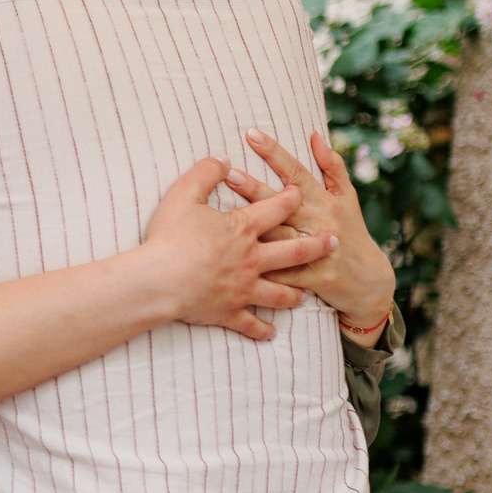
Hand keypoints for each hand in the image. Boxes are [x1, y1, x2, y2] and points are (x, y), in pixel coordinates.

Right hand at [137, 159, 334, 340]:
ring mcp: (244, 288)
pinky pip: (252, 323)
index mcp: (243, 229)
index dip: (291, 198)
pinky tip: (271, 332)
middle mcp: (252, 260)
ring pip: (280, 292)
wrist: (158, 281)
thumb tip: (223, 161)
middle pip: (294, 252)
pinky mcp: (229, 312)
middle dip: (317, 246)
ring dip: (295, 293)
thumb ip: (205, 173)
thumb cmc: (169, 237)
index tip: (300, 193)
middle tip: (333, 242)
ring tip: (304, 294)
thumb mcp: (183, 194)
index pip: (277, 209)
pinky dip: (262, 329)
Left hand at [225, 129, 396, 337]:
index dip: (274, 153)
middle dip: (256, 188)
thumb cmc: (353, 233)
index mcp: (325, 201)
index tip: (252, 134)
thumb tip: (315, 135)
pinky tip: (234, 262)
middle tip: (229, 172)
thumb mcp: (348, 198)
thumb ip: (332, 167)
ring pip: (279, 236)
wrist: (370, 282)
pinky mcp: (313, 278)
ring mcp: (317, 251)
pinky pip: (283, 273)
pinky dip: (262, 269)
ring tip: (224, 215)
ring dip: (254, 225)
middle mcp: (320, 222)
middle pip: (283, 203)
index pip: (296, 172)